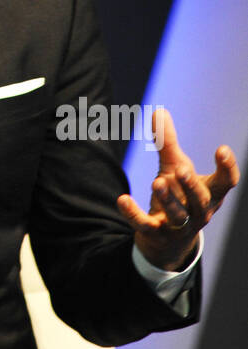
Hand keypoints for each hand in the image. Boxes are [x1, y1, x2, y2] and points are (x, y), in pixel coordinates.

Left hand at [116, 108, 238, 270]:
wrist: (168, 238)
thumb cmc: (180, 195)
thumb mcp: (175, 168)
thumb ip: (167, 143)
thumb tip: (159, 111)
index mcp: (210, 194)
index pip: (225, 183)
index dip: (227, 168)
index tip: (221, 149)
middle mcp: (199, 212)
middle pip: (200, 201)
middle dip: (191, 186)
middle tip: (181, 170)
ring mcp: (179, 226)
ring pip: (178, 215)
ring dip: (168, 200)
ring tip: (158, 182)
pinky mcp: (157, 234)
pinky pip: (146, 225)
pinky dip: (133, 214)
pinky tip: (122, 199)